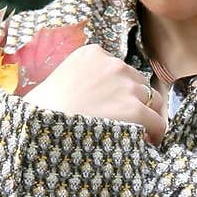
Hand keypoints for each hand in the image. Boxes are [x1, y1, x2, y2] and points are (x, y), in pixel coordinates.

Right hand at [23, 43, 166, 146]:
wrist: (39, 127)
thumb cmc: (41, 111)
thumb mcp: (59, 80)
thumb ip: (82, 79)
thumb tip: (96, 96)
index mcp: (93, 53)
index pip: (119, 69)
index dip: (121, 90)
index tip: (116, 105)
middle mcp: (113, 64)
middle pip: (139, 82)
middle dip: (135, 101)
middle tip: (131, 121)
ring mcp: (125, 86)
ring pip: (152, 100)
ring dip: (148, 116)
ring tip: (142, 133)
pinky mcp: (134, 109)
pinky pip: (156, 121)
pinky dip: (157, 132)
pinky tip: (151, 142)